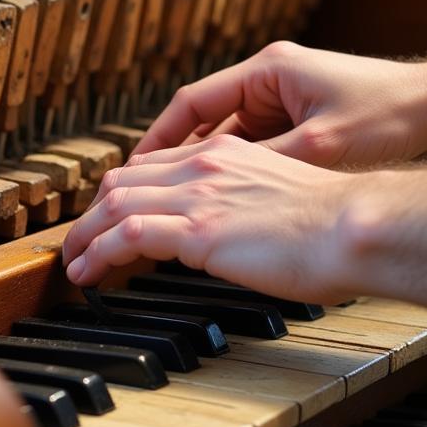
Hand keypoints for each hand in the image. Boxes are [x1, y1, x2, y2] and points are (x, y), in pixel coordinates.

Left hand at [61, 134, 355, 303]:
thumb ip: (238, 201)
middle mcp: (201, 165)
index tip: (107, 216)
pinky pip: (127, 235)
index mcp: (222, 153)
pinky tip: (87, 273)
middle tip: (79, 239)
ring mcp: (196, 195)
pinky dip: (98, 253)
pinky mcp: (196, 229)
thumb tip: (221, 229)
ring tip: (72, 262)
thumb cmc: (332, 222)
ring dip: (85, 235)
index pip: (151, 166)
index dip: (120, 192)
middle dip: (91, 212)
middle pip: (122, 181)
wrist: (353, 226)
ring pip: (114, 205)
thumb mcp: (275, 195)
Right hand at [136, 41, 426, 168]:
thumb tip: (213, 186)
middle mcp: (268, 78)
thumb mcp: (317, 144)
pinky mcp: (297, 115)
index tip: (137, 165)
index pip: (192, 101)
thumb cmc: (386, 113)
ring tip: (184, 198)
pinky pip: (253, 142)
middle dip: (177, 154)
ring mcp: (283, 97)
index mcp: (265, 71)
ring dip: (210, 164)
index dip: (159, 135)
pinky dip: (239, 167)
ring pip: (228, 134)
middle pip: (205, 118)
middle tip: (150, 187)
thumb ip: (262, 161)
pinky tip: (229, 195)